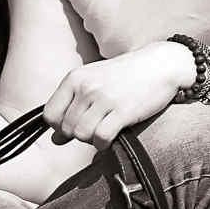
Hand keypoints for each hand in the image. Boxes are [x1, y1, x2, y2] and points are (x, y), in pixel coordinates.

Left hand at [42, 41, 194, 146]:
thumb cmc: (125, 76)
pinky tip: (113, 135)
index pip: (50, 115)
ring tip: (105, 129)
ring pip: (82, 135)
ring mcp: (104, 98)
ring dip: (92, 139)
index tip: (76, 125)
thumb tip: (54, 140)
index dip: (60, 127)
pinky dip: (104, 143)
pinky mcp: (123, 111)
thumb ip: (72, 109)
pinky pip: (101, 138)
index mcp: (75, 78)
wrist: (159, 65)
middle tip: (96, 126)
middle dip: (80, 134)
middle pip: (66, 129)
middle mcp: (86, 87)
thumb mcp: (93, 84)